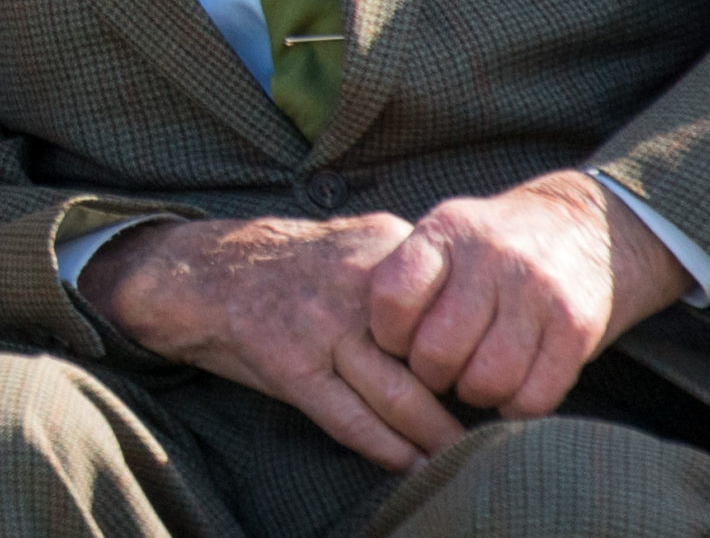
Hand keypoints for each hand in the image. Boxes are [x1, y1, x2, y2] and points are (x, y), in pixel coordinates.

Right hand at [76, 214, 463, 471]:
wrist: (202, 270)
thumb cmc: (291, 267)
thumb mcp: (356, 246)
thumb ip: (409, 274)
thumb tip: (476, 322)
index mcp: (382, 245)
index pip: (451, 306)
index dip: (481, 350)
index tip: (507, 379)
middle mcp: (356, 284)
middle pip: (431, 358)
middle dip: (465, 403)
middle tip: (498, 433)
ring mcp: (320, 325)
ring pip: (397, 395)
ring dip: (434, 437)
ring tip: (461, 460)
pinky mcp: (289, 364)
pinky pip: (350, 418)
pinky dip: (386, 448)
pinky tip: (409, 464)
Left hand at [368, 171, 691, 419]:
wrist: (590, 225)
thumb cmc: (498, 242)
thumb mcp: (450, 234)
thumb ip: (413, 276)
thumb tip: (372, 342)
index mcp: (447, 229)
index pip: (392, 295)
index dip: (388, 333)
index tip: (399, 341)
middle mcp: (491, 256)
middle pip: (437, 351)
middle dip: (431, 374)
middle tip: (440, 369)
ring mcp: (537, 291)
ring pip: (485, 380)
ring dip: (474, 393)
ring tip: (475, 377)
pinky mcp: (577, 326)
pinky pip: (534, 396)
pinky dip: (516, 406)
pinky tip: (513, 388)